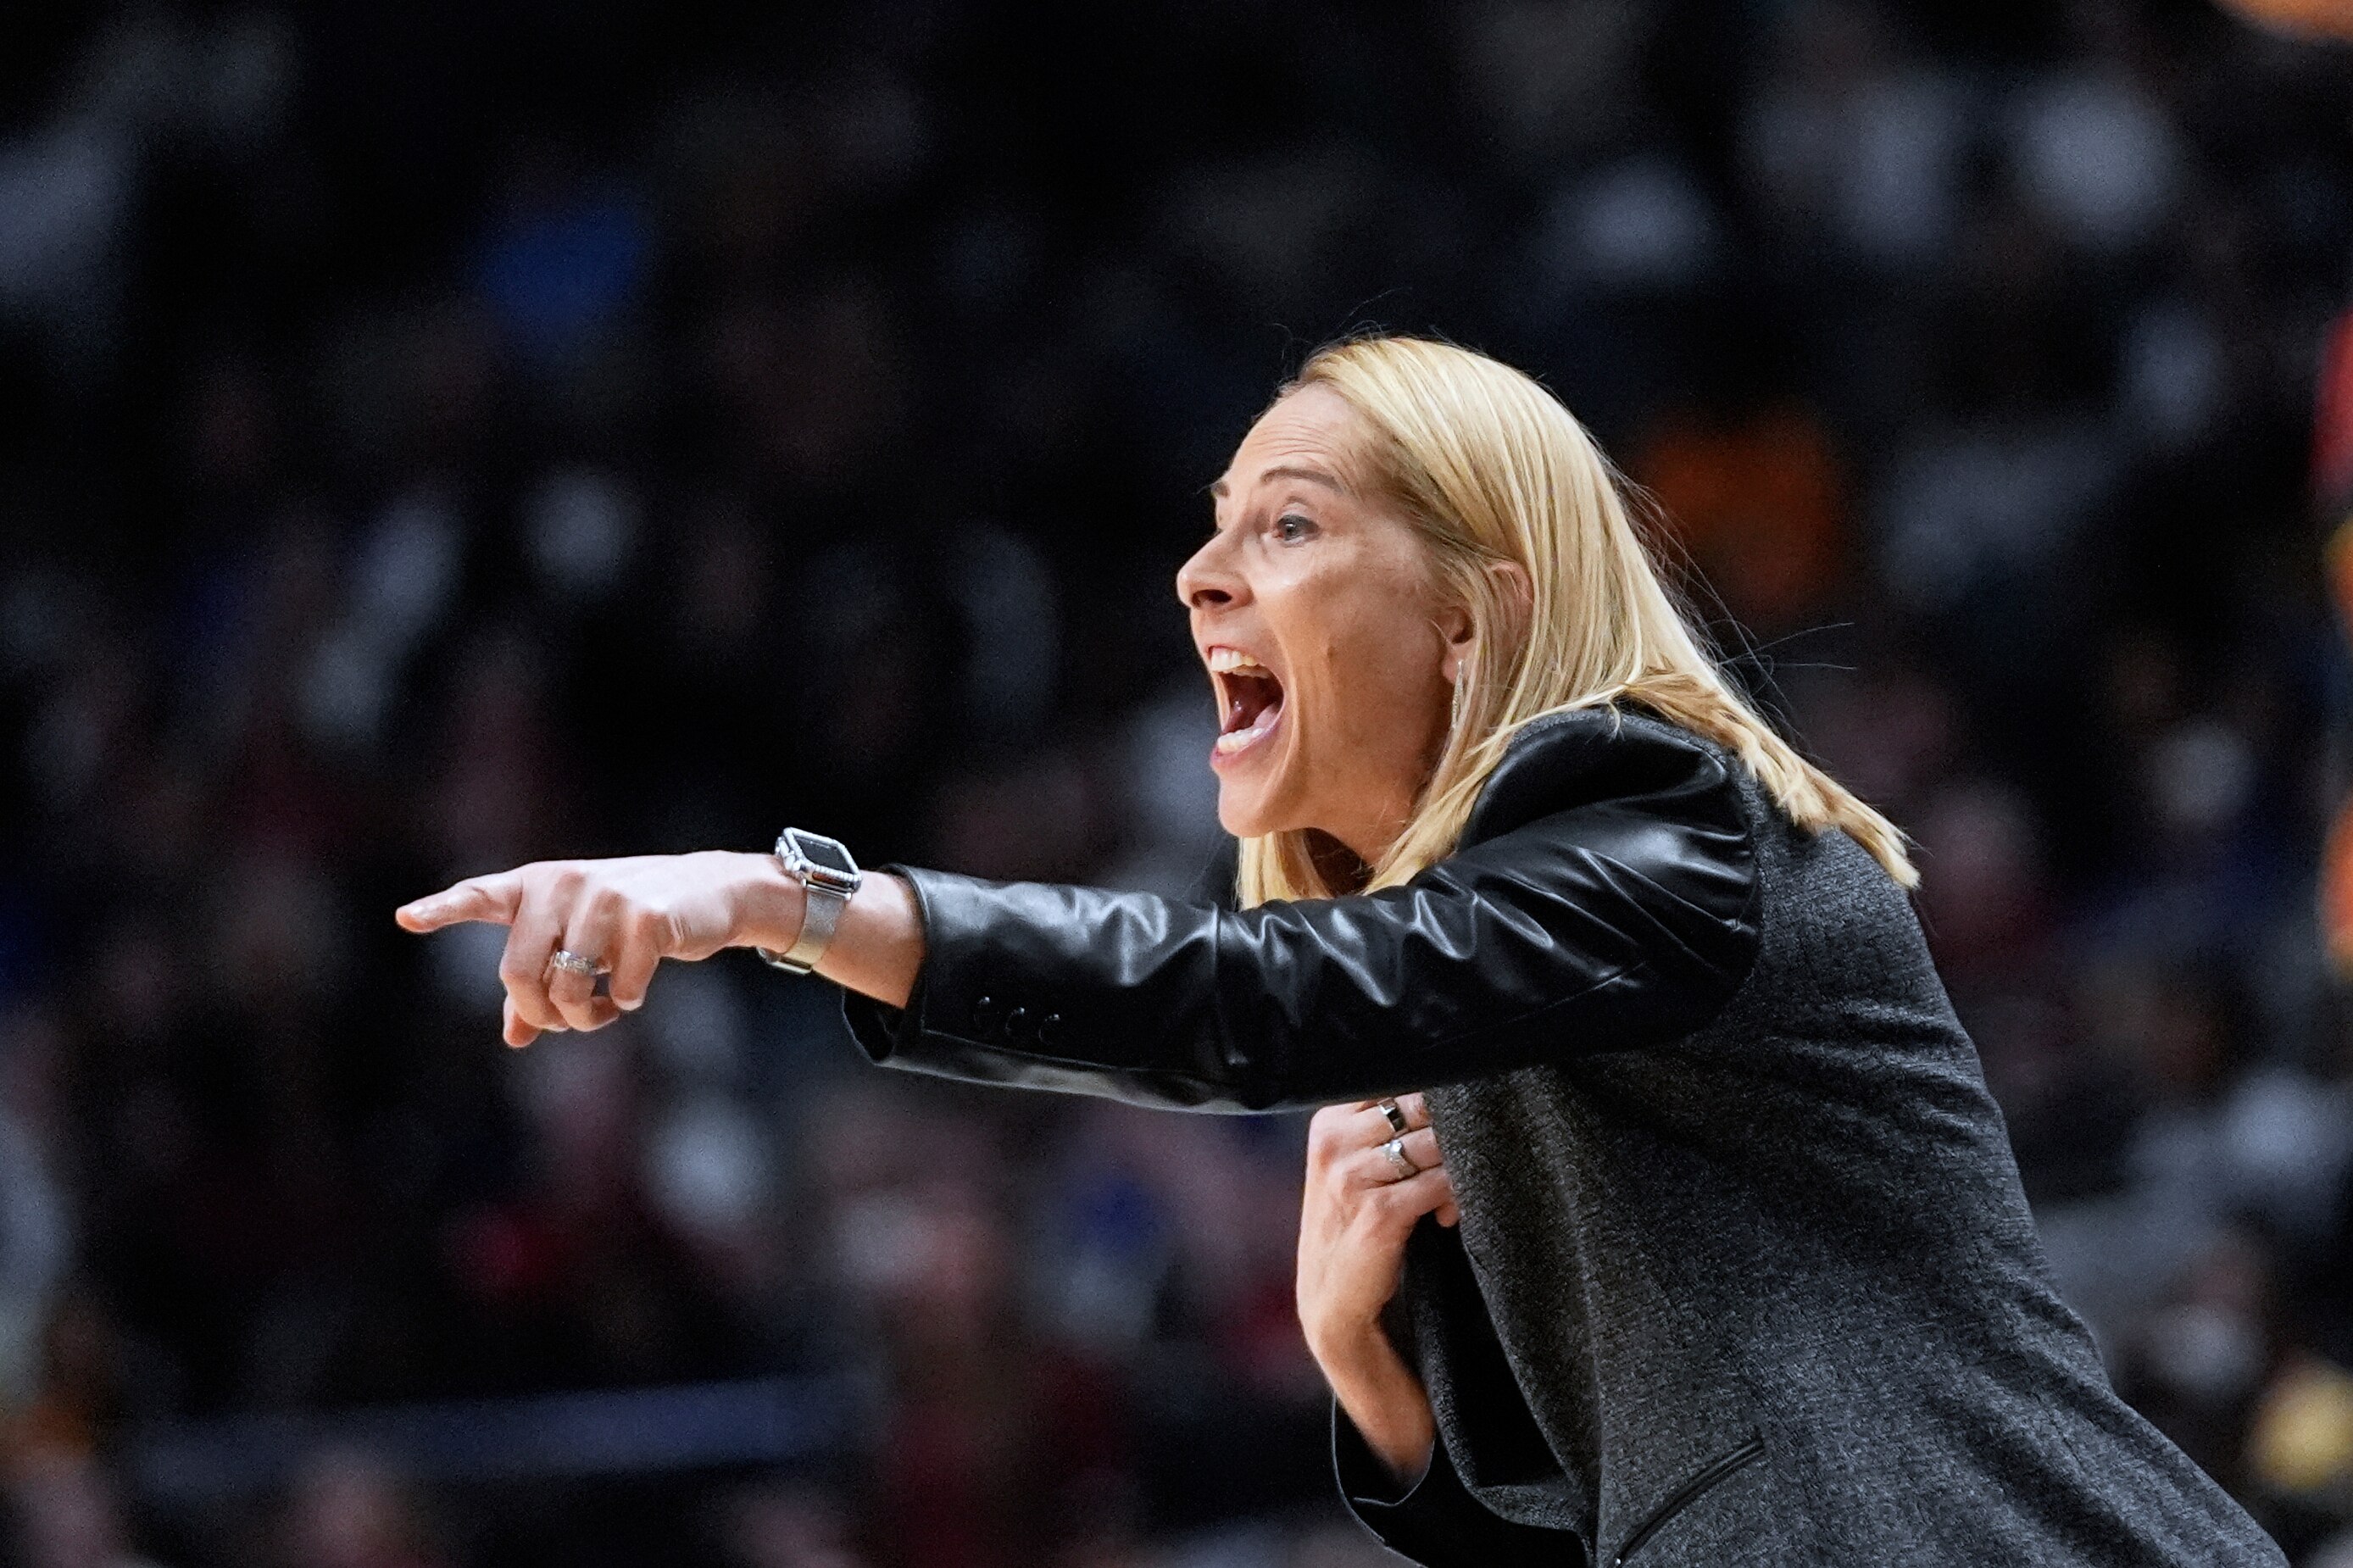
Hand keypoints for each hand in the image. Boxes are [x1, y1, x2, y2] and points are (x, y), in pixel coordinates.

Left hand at [395, 851, 801, 1046]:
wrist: (707, 894)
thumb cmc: (629, 923)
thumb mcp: (580, 948)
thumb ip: (541, 985)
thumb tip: (515, 1037)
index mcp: (536, 885)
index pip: (480, 896)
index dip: (442, 910)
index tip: (405, 919)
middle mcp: (563, 883)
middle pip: (516, 973)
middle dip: (540, 1012)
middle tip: (563, 1021)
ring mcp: (604, 896)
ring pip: (565, 989)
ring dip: (584, 1017)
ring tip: (602, 1007)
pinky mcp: (645, 916)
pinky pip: (618, 989)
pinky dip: (624, 1002)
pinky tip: (635, 989)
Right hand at [1295, 1093, 1454, 1484]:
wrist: (1334, 1304)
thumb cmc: (1356, 1226)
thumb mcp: (1357, 1166)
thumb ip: (1391, 1126)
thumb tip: (1462, 1089)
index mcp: (1330, 1118)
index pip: (1396, 1076)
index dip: (1438, 1089)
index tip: (1465, 1106)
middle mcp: (1334, 1140)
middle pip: (1420, 1103)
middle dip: (1454, 1124)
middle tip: (1473, 1148)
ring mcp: (1350, 1176)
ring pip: (1434, 1141)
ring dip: (1460, 1160)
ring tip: (1459, 1189)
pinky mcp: (1376, 1214)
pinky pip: (1439, 1182)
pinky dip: (1458, 1193)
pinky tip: (1449, 1213)